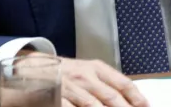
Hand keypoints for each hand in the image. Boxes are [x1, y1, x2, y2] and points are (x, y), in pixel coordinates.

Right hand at [32, 55, 147, 106]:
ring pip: (94, 106)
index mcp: (96, 68)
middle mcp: (85, 76)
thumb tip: (131, 98)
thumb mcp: (87, 71)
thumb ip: (106, 82)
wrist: (33, 69)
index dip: (137, 98)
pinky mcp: (57, 99)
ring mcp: (70, 88)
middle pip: (111, 97)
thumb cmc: (65, 73)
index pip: (122, 83)